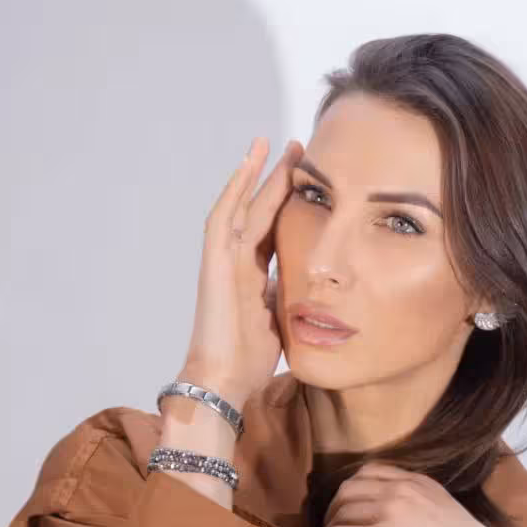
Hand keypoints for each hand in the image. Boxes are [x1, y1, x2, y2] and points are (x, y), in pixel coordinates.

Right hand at [179, 135, 303, 408]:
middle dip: (277, 182)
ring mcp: (223, 261)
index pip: (272, 234)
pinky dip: (237, 189)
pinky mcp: (216, 263)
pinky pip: (226, 217)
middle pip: (259, 213)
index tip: (311, 189)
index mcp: (252, 278)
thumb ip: (286, 298)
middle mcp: (236, 263)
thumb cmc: (248, 361)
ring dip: (258, 176)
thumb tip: (308, 287)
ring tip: (274, 145)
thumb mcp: (279, 321)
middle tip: (299, 152)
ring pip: (243, 207)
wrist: (223, 380)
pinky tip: (250, 164)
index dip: (289, 209)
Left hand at [308, 461, 526, 526]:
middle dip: (336, 505)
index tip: (348, 503)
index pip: (372, 471)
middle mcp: (401, 489)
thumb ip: (423, 508)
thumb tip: (404, 525)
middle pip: (350, 487)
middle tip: (332, 524)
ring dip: (328, 526)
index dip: (353, 486)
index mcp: (419, 481)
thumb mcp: (448, 514)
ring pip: (341, 510)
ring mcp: (389, 511)